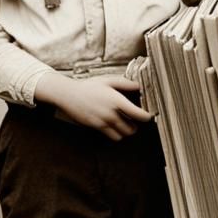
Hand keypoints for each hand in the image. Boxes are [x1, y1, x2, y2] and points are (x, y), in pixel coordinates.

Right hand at [35, 73, 151, 140]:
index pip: (139, 115)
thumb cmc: (89, 86)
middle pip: (132, 128)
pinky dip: (117, 134)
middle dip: (136, 125)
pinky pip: (112, 136)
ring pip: (123, 135)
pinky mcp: (96, 127)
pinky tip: (115, 126)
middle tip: (136, 119)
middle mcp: (111, 114)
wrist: (69, 95)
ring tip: (126, 124)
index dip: (147, 117)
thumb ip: (125, 83)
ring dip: (127, 131)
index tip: (149, 115)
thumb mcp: (108, 80)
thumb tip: (139, 86)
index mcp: (116, 101)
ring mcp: (103, 122)